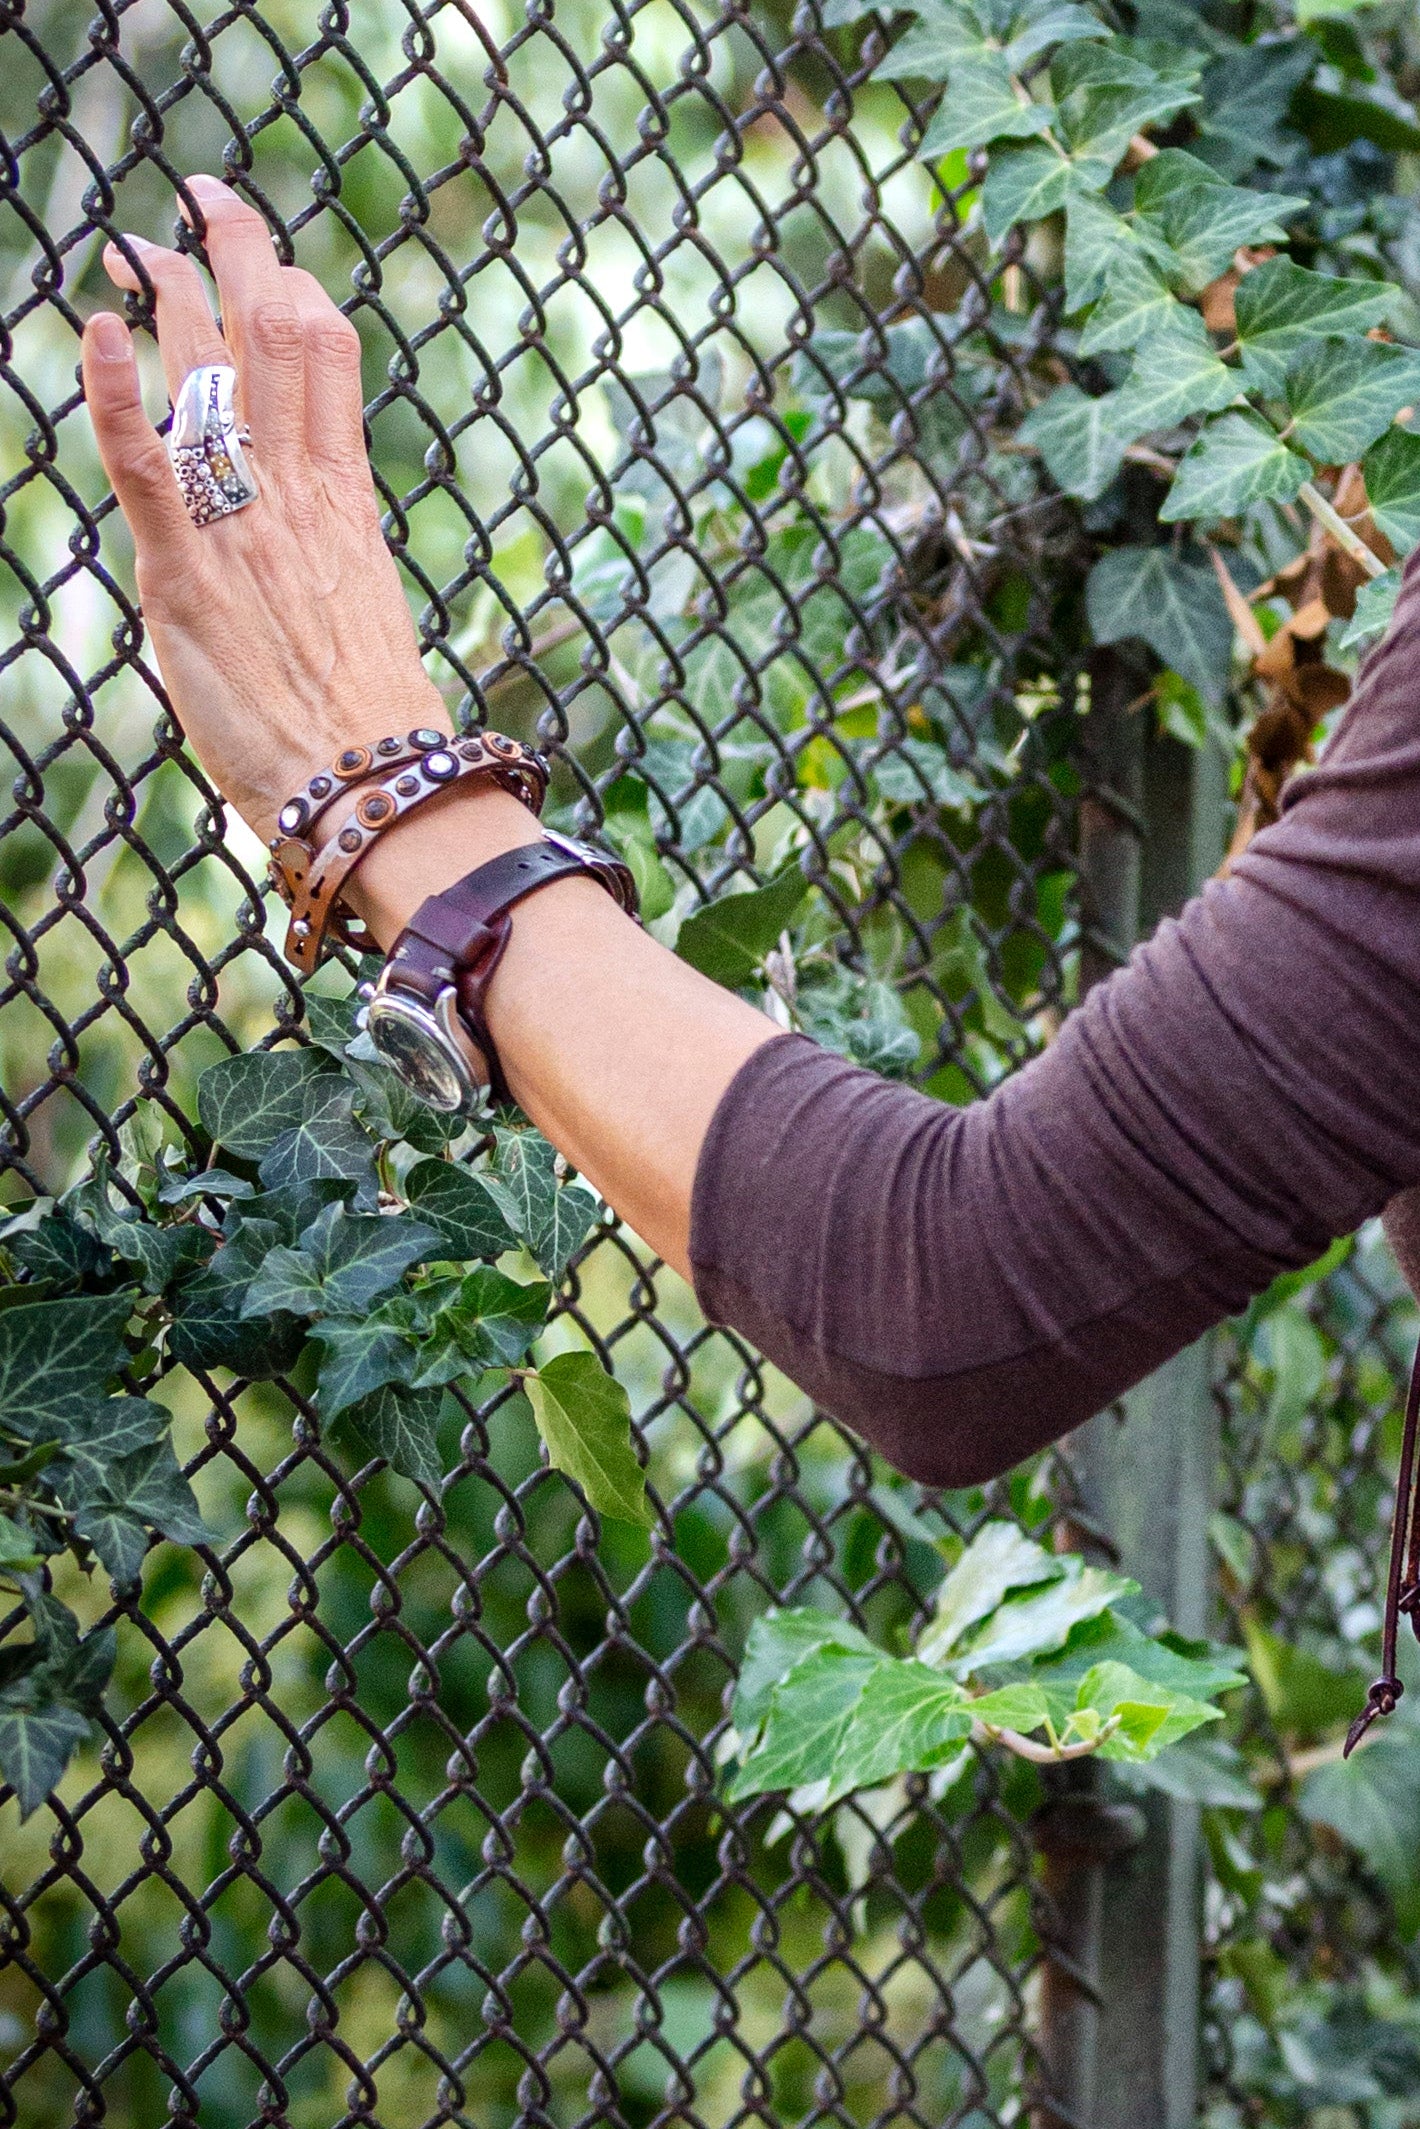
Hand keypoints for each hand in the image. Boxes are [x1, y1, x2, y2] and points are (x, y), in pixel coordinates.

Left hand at [82, 174, 448, 843]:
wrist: (372, 785)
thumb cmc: (371, 727)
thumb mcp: (361, 614)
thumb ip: (328, 559)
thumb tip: (312, 549)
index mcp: (344, 501)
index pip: (327, 356)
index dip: (294, 290)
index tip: (270, 260)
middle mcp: (296, 493)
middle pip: (274, 335)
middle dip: (239, 253)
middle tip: (206, 197)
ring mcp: (242, 526)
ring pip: (211, 374)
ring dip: (168, 294)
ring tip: (130, 244)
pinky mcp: (185, 573)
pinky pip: (146, 462)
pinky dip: (117, 389)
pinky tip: (95, 329)